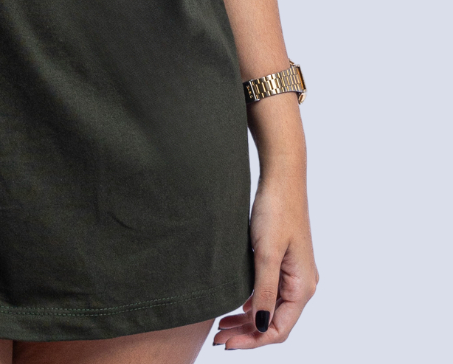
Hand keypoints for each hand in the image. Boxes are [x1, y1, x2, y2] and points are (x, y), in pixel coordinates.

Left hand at [213, 166, 318, 348]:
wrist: (281, 177)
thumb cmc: (275, 211)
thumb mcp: (265, 253)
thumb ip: (265, 291)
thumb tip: (262, 327)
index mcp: (302, 287)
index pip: (279, 329)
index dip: (253, 341)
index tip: (226, 344)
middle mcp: (302, 284)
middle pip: (275, 322)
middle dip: (248, 334)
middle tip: (218, 339)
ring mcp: (293, 273)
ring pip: (271, 308)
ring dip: (248, 320)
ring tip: (221, 328)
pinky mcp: (283, 261)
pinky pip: (269, 292)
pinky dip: (252, 303)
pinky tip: (234, 307)